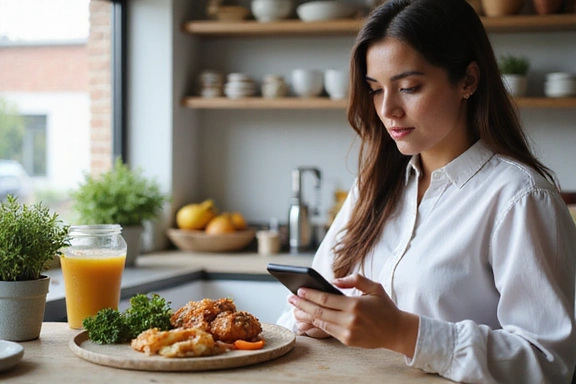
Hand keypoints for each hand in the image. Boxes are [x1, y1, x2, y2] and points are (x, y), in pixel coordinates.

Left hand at [288, 274, 418, 356]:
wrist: (397, 331)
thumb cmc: (385, 306)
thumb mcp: (374, 287)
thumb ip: (354, 279)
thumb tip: (334, 281)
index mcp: (355, 304)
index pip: (325, 299)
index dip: (310, 294)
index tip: (299, 289)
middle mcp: (350, 320)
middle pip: (319, 311)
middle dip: (302, 304)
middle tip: (290, 298)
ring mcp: (348, 332)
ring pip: (320, 323)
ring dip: (305, 315)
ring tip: (294, 308)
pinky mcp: (347, 341)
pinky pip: (327, 331)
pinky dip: (315, 324)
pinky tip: (307, 318)